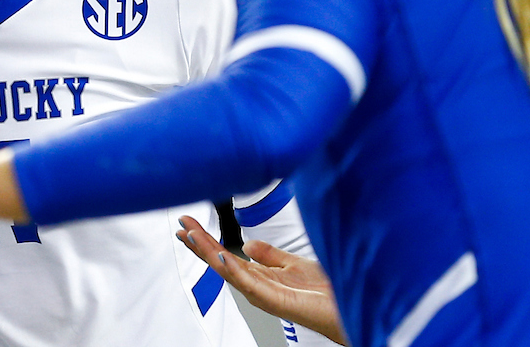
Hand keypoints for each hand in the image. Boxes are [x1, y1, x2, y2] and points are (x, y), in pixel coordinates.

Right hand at [176, 216, 346, 344]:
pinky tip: (222, 257)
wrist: (348, 305)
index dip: (206, 240)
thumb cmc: (324, 291)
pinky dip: (233, 271)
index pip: (225, 255)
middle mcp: (256, 286)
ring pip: (228, 271)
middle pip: (220, 263)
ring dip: (208, 253)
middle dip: (200, 244)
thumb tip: (247, 244)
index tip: (189, 224)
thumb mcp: (293, 263)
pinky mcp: (275, 300)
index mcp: (259, 277)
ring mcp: (264, 294)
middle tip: (182, 225)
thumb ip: (269, 255)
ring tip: (192, 236)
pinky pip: (249, 284)